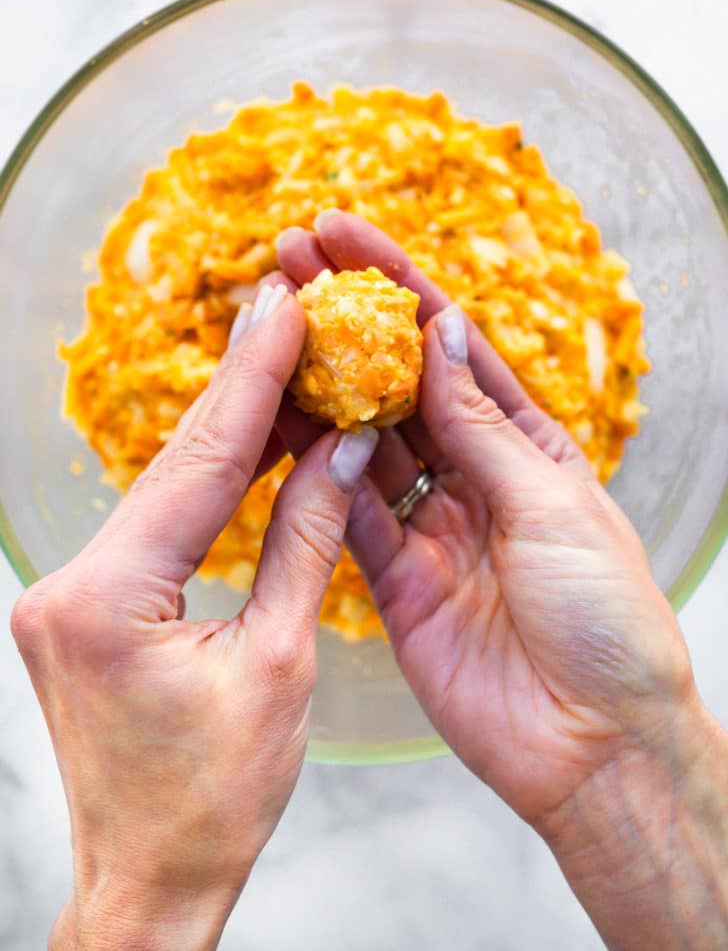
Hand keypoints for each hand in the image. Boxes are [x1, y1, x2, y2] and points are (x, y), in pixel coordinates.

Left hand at [11, 282, 376, 950]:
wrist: (149, 881)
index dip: (255, 378)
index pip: (202, 461)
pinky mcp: (84, 605)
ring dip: (230, 430)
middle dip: (241, 386)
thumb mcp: (278, 664)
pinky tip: (251, 443)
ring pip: (165, 488)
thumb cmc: (215, 800)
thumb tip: (342, 451)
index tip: (288, 308)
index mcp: (111, 597)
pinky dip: (209, 484)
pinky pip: (157, 524)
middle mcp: (72, 581)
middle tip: (287, 308)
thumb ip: (305, 542)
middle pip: (176, 462)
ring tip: (284, 357)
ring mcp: (69, 591)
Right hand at [278, 212, 727, 948]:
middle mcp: (475, 477)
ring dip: (320, 385)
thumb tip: (445, 335)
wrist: (592, 743)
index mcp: (529, 445)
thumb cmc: (606, 618)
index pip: (454, 345)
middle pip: (398, 382)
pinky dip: (317, 470)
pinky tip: (282, 422)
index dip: (399, 283)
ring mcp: (430, 526)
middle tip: (287, 261)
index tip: (344, 231)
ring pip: (363, 439)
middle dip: (346, 319)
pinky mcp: (394, 579)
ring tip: (270, 329)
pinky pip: (346, 512)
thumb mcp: (550, 503)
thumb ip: (481, 427)